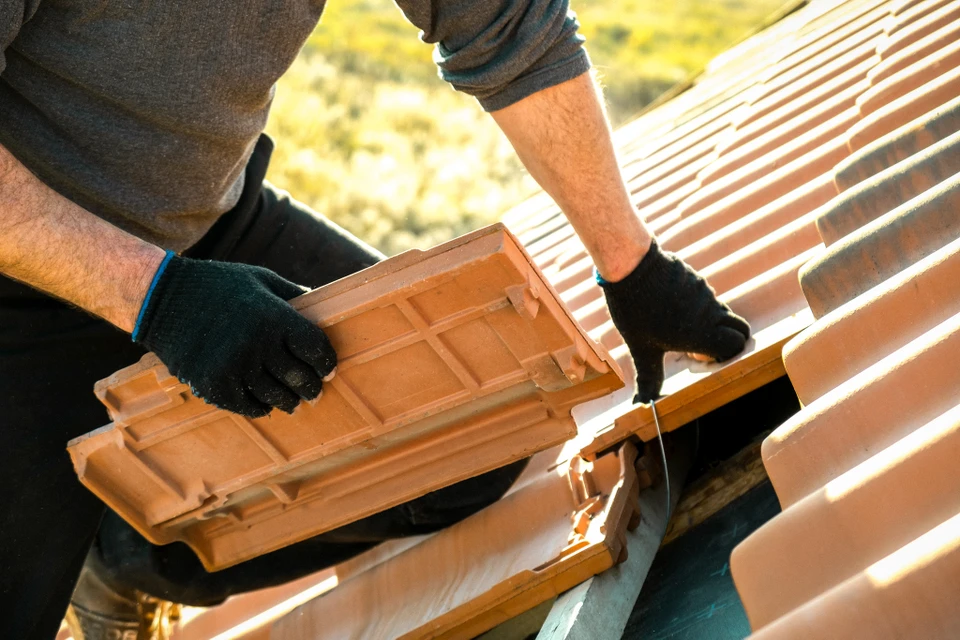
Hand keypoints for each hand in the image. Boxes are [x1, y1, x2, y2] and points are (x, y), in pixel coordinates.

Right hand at [133, 254, 336, 417]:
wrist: (162, 299)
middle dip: (312, 387)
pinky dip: (261, 407)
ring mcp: (235, 367)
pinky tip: (265, 403)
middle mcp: (257, 344)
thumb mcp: (260, 280)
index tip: (329, 369)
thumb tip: (324, 307)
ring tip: (293, 401)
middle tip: (315, 391)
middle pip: (300, 378)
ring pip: (277, 397)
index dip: (326, 363)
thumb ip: (293, 296)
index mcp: (274, 316)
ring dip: (289, 401)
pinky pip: (249, 406)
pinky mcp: (214, 385)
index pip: (315, 349)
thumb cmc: (218, 286)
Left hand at [599, 241, 750, 402]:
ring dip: (708, 320)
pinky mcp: (694, 277)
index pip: (738, 344)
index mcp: (702, 332)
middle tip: (702, 342)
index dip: (726, 353)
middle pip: (739, 327)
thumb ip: (649, 377)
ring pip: (720, 310)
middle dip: (730, 338)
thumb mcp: (641, 348)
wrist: (630, 266)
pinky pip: (704, 294)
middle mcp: (710, 312)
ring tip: (675, 321)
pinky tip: (667, 302)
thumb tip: (642, 405)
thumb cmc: (636, 311)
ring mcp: (704, 291)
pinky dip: (694, 302)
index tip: (703, 355)